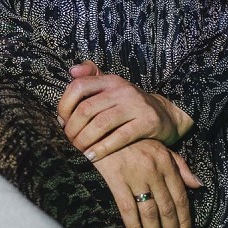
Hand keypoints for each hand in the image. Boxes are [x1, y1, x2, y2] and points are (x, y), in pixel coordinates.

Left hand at [57, 61, 193, 160]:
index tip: (61, 121)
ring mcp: (135, 106)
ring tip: (78, 151)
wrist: (166, 114)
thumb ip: (91, 77)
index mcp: (109, 80)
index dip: (64, 105)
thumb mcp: (112, 87)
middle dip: (73, 128)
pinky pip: (120, 137)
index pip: (78, 86)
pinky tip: (92, 157)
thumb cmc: (130, 104)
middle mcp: (121, 90)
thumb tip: (72, 70)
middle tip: (68, 142)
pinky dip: (102, 149)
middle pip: (86, 109)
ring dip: (84, 140)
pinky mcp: (147, 123)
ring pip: (101, 124)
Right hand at [92, 140, 200, 227]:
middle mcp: (154, 169)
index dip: (185, 221)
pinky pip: (127, 209)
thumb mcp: (160, 147)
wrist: (102, 128)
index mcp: (166, 162)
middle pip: (167, 209)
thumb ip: (180, 166)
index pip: (180, 197)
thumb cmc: (132, 139)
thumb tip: (199, 185)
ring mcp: (135, 175)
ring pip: (149, 213)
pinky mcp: (116, 179)